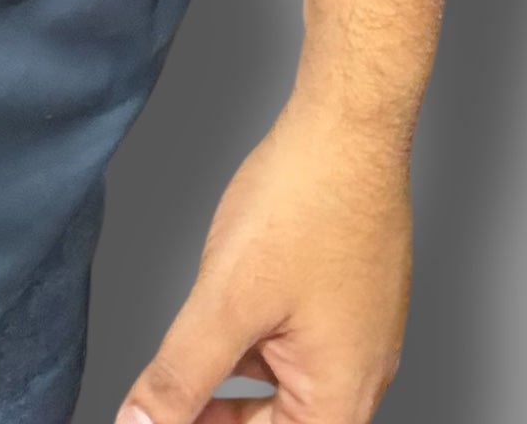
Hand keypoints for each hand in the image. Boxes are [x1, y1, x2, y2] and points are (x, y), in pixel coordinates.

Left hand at [114, 91, 410, 423]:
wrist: (347, 131)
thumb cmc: (304, 206)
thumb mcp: (226, 300)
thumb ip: (181, 374)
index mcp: (340, 396)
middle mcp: (359, 376)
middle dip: (221, 420)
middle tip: (168, 412)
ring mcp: (357, 336)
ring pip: (288, 389)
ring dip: (234, 392)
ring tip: (183, 384)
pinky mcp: (346, 300)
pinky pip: (296, 347)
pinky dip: (253, 353)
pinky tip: (219, 333)